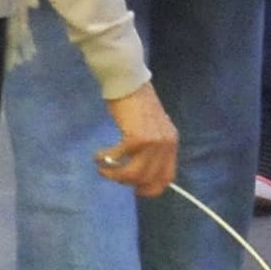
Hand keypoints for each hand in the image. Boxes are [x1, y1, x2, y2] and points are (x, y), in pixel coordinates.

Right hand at [95, 84, 178, 200]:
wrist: (128, 81)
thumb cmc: (137, 102)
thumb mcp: (153, 127)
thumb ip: (152, 147)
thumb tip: (141, 171)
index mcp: (171, 142)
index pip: (167, 178)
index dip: (150, 188)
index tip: (135, 188)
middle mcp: (166, 144)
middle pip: (148, 179)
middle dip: (128, 183)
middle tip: (113, 175)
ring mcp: (153, 142)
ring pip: (133, 174)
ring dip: (115, 175)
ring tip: (103, 168)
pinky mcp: (137, 138)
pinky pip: (119, 158)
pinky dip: (106, 159)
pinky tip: (99, 156)